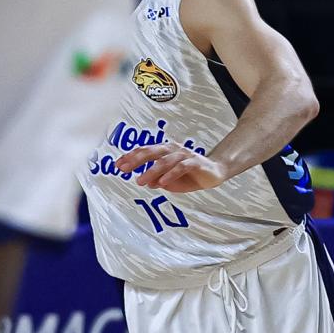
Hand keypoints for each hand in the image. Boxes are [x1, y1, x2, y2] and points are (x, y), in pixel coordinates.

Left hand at [113, 143, 228, 191]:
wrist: (215, 173)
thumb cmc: (189, 175)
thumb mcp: (169, 180)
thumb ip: (156, 179)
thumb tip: (145, 182)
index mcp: (165, 151)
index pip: (145, 151)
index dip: (131, 156)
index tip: (118, 165)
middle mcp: (174, 150)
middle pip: (152, 151)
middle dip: (136, 160)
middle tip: (124, 169)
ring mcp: (185, 155)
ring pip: (165, 160)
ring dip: (151, 170)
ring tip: (140, 181)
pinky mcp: (196, 163)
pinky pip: (181, 167)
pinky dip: (170, 174)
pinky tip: (162, 182)